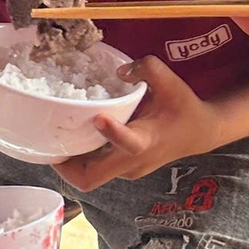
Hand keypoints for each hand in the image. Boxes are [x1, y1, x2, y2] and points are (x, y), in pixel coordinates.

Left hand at [52, 54, 218, 189]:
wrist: (200, 133)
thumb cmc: (184, 107)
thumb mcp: (171, 83)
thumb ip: (147, 69)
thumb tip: (119, 70)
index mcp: (147, 141)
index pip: (129, 143)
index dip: (113, 134)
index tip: (98, 118)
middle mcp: (133, 162)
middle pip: (91, 178)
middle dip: (66, 167)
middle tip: (48, 144)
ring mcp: (127, 170)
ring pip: (90, 177)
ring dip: (70, 164)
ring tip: (52, 140)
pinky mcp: (123, 170)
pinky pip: (95, 170)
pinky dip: (81, 159)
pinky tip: (71, 138)